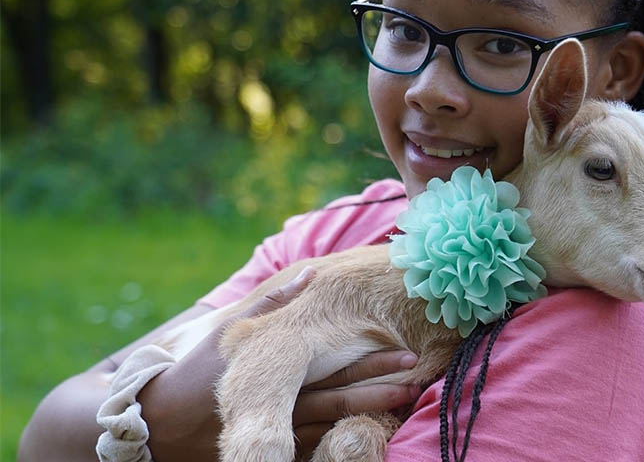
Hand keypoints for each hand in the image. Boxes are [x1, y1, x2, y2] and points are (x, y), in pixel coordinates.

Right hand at [139, 267, 421, 461]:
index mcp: (279, 377)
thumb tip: (313, 271)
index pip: (337, 372)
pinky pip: (310, 449)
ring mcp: (277, 434)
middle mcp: (283, 408)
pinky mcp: (268, 450)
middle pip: (341, 401)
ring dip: (368, 414)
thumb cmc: (193, 372)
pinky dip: (338, 440)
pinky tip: (368, 432)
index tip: (409, 354)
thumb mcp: (232, 332)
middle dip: (381, 391)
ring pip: (332, 426)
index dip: (375, 366)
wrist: (153, 427)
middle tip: (418, 377)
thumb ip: (273, 302)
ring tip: (404, 400)